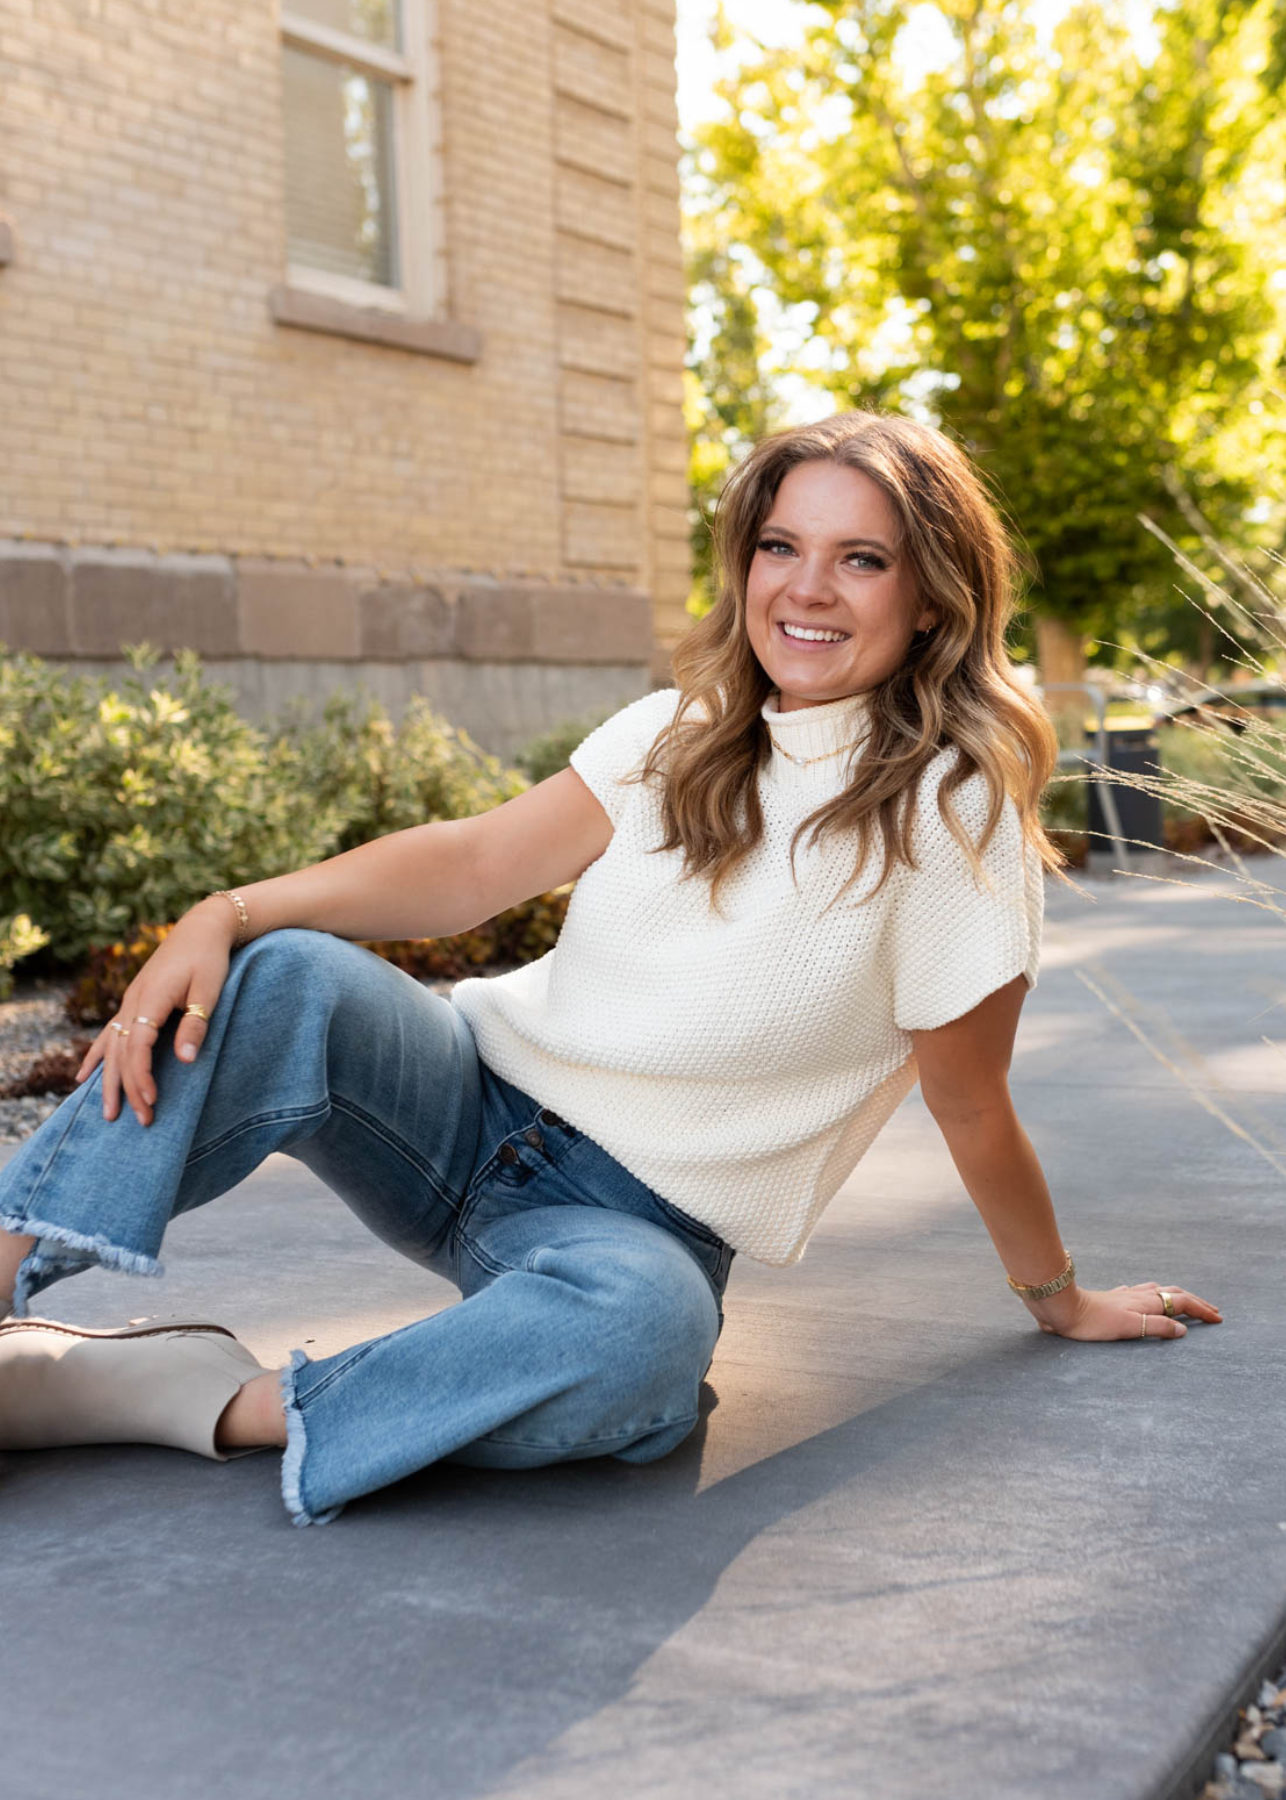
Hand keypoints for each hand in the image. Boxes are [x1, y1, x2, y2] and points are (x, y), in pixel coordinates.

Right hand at [75, 899, 238, 1126]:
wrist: (201, 928)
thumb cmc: (209, 958)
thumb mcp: (209, 990)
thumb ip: (195, 1025)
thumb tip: (186, 1061)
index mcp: (151, 998)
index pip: (138, 1045)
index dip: (142, 1075)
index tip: (152, 1100)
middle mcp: (133, 1002)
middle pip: (121, 1053)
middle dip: (127, 1089)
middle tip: (138, 1120)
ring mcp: (129, 1002)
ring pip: (112, 1048)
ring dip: (110, 1081)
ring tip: (108, 1113)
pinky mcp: (133, 1003)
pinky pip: (109, 1035)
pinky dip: (97, 1058)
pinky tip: (83, 1077)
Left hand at [1022, 1280, 1222, 1341]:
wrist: (1062, 1306)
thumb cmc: (1093, 1321)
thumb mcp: (1129, 1327)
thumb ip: (1156, 1327)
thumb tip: (1182, 1330)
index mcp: (1146, 1302)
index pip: (1181, 1303)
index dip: (1201, 1310)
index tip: (1219, 1319)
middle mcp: (1138, 1295)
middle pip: (1173, 1294)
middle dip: (1195, 1302)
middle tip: (1212, 1310)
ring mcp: (1125, 1294)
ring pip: (1157, 1290)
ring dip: (1175, 1296)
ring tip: (1185, 1301)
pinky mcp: (1111, 1297)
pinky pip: (1139, 1292)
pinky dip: (1151, 1294)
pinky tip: (1144, 1296)